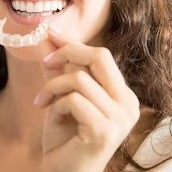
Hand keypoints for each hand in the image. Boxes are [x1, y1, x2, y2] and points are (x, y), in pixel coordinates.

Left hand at [34, 28, 139, 171]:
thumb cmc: (65, 138)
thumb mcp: (62, 96)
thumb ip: (60, 68)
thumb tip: (49, 36)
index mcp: (123, 94)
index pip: (101, 56)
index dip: (73, 42)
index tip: (50, 33)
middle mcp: (128, 104)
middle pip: (100, 56)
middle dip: (67, 52)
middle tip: (45, 61)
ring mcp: (120, 118)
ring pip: (80, 78)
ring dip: (53, 86)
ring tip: (43, 101)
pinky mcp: (104, 130)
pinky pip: (74, 99)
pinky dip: (56, 104)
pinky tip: (51, 116)